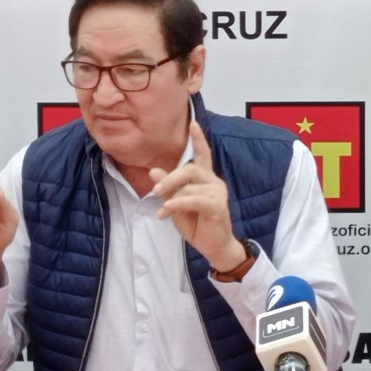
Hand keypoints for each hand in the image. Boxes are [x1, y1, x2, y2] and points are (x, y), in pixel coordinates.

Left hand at [149, 121, 245, 270]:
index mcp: (205, 178)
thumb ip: (167, 188)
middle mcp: (213, 181)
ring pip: (190, 186)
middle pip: (190, 168)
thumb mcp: (176, 204)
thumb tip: (153, 171)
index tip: (193, 124)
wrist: (212, 246)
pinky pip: (193, 200)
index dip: (199, 139)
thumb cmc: (196, 223)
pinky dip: (177, 204)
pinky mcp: (218, 206)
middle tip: (155, 190)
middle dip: (170, 178)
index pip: (203, 154)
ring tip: (162, 210)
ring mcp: (218, 193)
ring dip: (172, 197)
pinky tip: (165, 212)